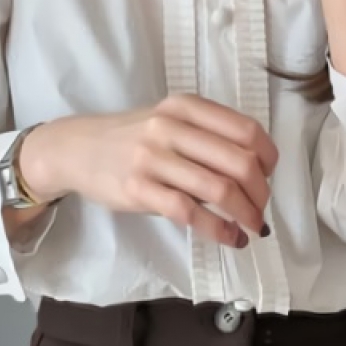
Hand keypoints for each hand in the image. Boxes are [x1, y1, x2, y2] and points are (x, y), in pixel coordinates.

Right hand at [20, 96, 278, 247]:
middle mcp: (171, 128)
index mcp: (186, 107)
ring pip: (218, 189)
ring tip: (253, 228)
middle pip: (239, 162)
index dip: (268, 158)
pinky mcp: (138, 189)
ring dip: (246, 214)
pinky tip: (230, 238)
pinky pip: (190, 213)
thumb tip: (257, 174)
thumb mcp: (171, 121)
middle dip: (261, 193)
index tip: (269, 177)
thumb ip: (208, 137)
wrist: (77, 149)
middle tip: (262, 210)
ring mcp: (152, 158)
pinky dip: (218, 230)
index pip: (247, 131)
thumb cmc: (134, 138)